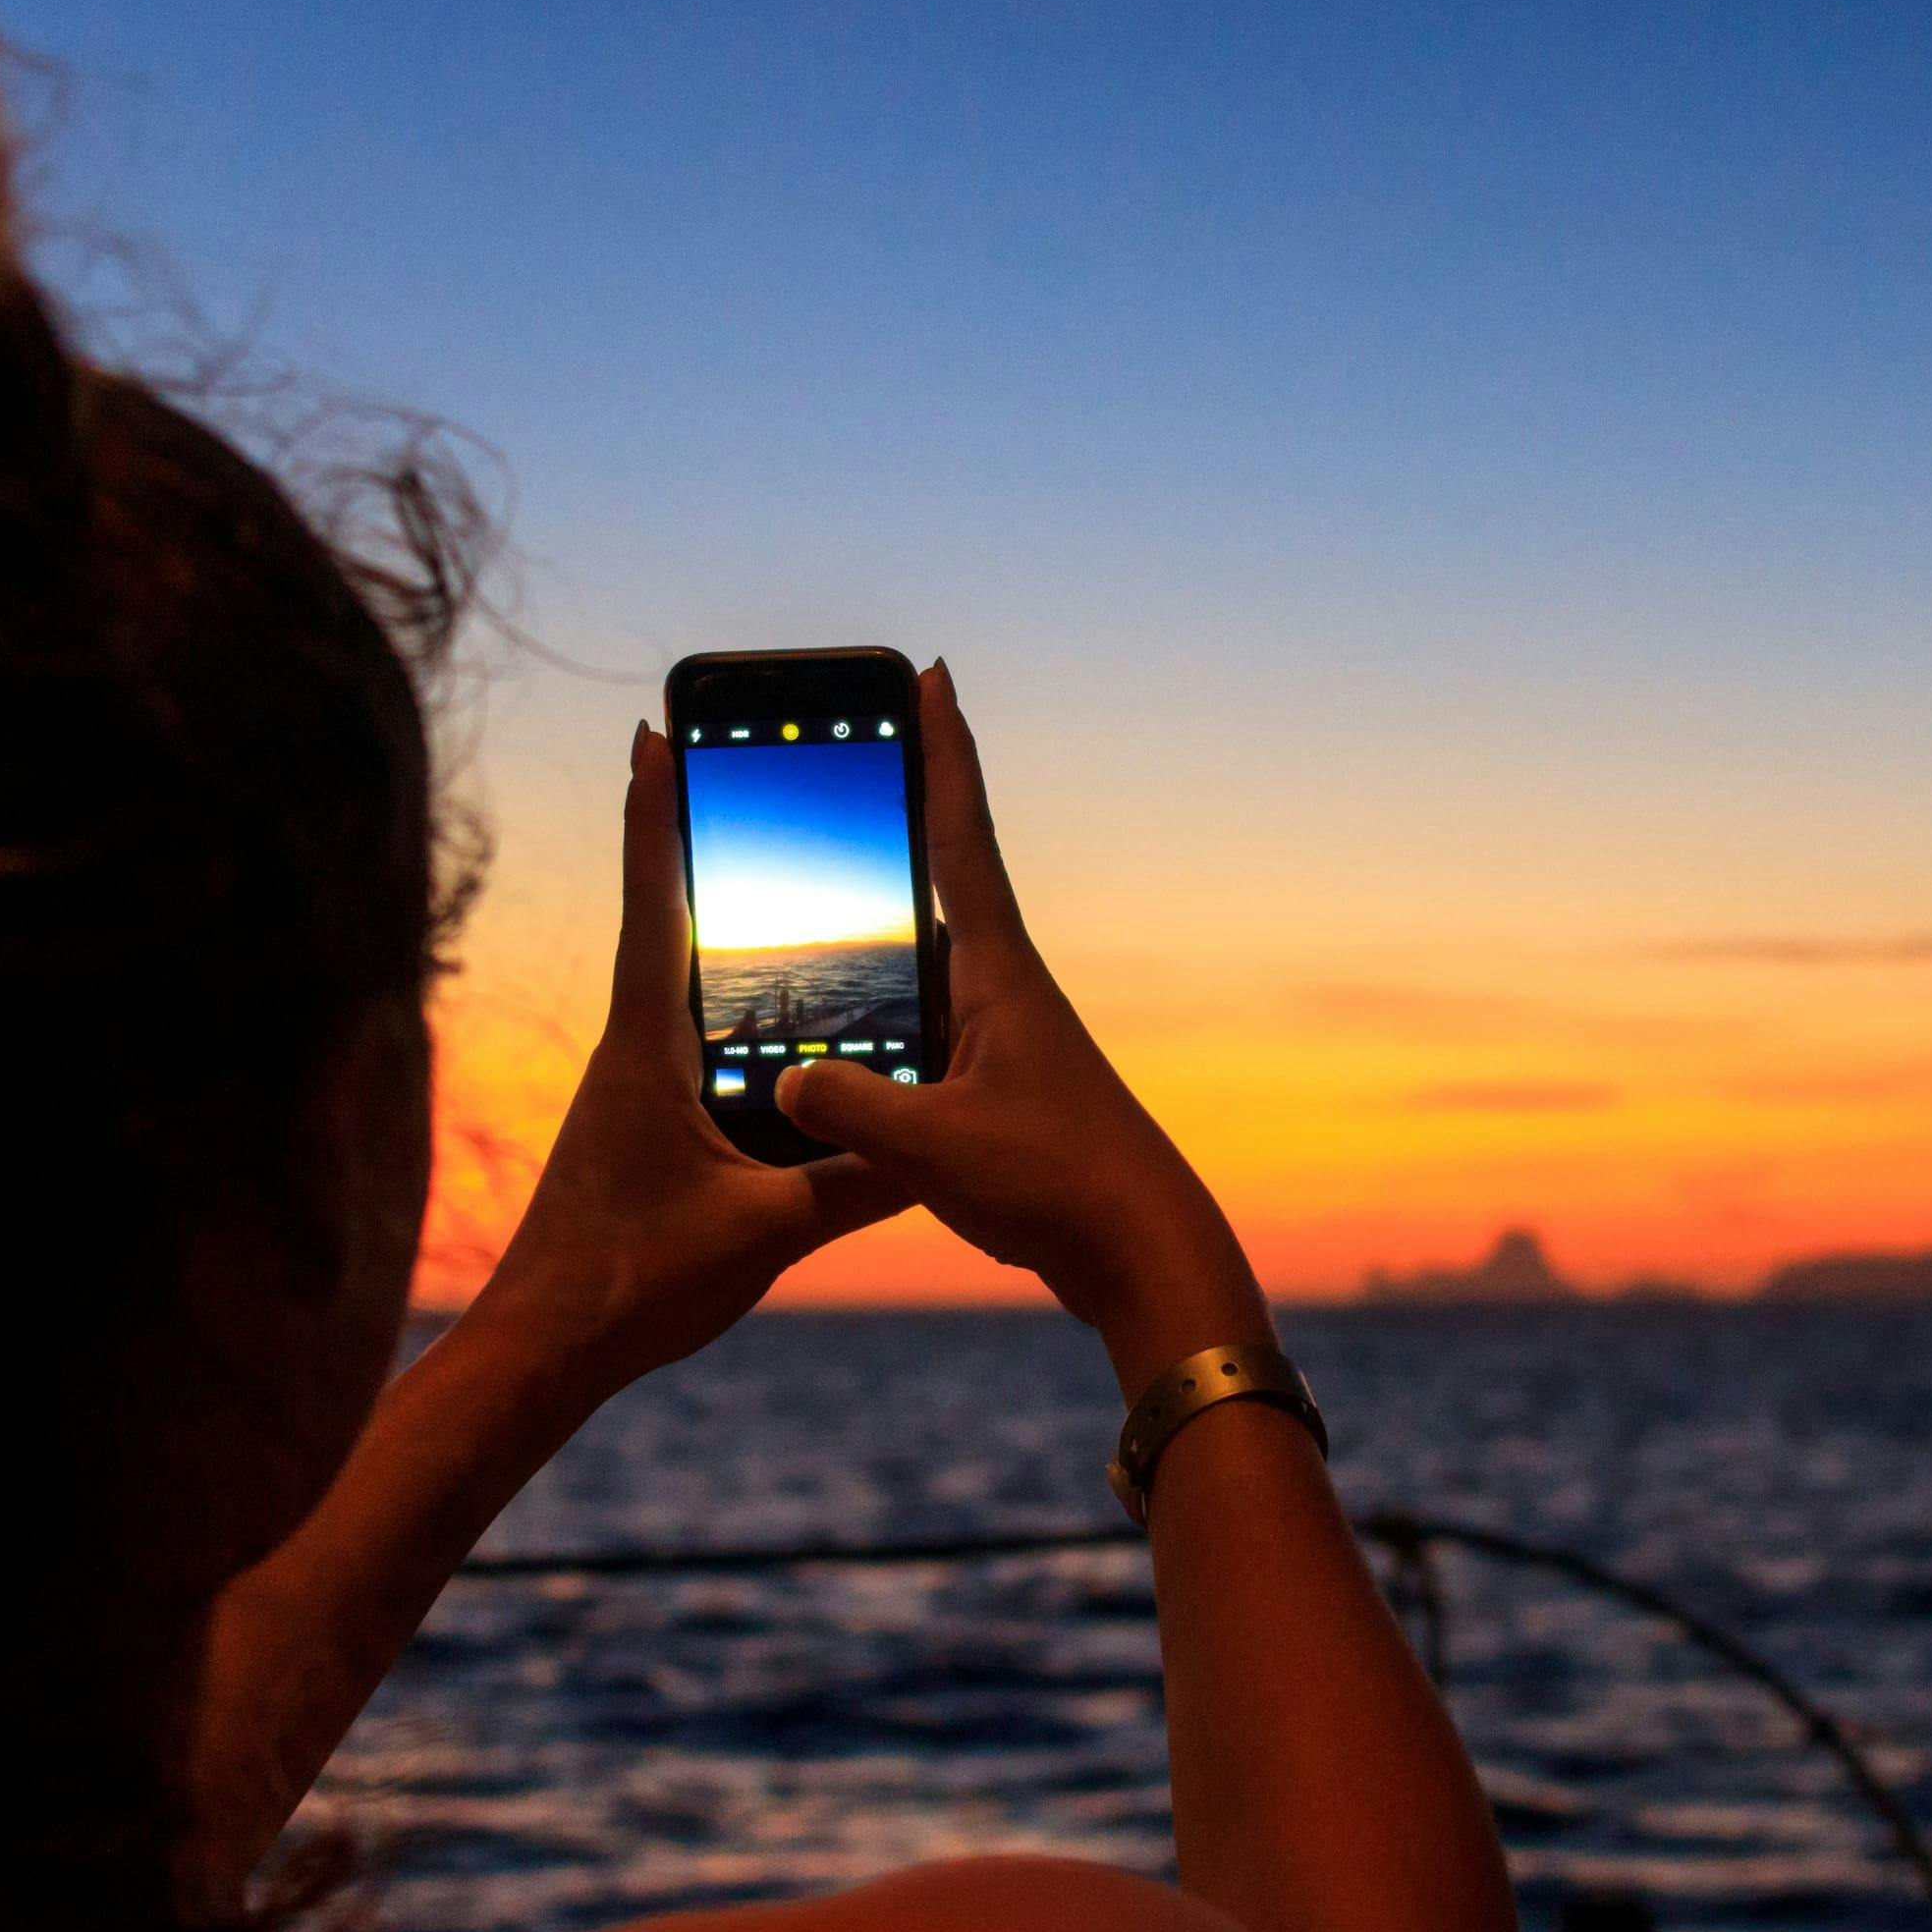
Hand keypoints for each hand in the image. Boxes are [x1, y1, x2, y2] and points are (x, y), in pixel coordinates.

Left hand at [466, 726, 909, 1415]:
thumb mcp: (767, 1231)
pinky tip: (776, 1024)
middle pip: (669, 918)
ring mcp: (630, 1088)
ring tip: (770, 872)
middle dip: (695, 839)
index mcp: (648, 1049)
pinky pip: (691, 1042)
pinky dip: (727, 1008)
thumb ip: (853, 1183)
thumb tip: (936, 1143)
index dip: (660, 812)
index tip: (656, 731)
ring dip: (715, 923)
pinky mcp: (639, 1127)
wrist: (544, 1351)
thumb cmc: (631, 1286)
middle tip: (727, 765)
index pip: (658, 902)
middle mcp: (630, 1051)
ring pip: (682, 983)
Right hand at [773, 665, 1271, 1385]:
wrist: (1144, 1256)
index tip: (933, 674)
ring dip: (893, 905)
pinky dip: (888, 997)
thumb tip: (786, 1081)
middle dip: (908, 806)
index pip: (962, 839)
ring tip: (833, 864)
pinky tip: (847, 1021)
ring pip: (932, 952)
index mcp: (1000, 977)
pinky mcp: (1002, 1089)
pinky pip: (928, 1019)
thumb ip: (853, 1111)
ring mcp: (1007, 1039)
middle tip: (870, 735)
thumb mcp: (934, 1149)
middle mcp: (1007, 991)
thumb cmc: (1060, 1190)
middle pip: (946, 874)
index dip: (944, 755)